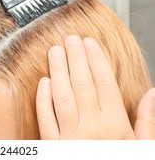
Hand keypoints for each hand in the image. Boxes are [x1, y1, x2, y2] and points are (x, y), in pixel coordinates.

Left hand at [36, 35, 153, 138]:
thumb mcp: (142, 147)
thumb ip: (148, 121)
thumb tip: (153, 93)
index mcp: (115, 126)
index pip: (104, 83)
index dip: (96, 60)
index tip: (90, 42)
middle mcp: (91, 128)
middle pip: (82, 84)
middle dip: (76, 58)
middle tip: (70, 38)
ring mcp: (70, 137)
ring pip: (62, 97)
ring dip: (57, 71)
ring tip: (55, 51)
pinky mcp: (52, 146)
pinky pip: (45, 119)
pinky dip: (43, 100)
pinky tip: (43, 82)